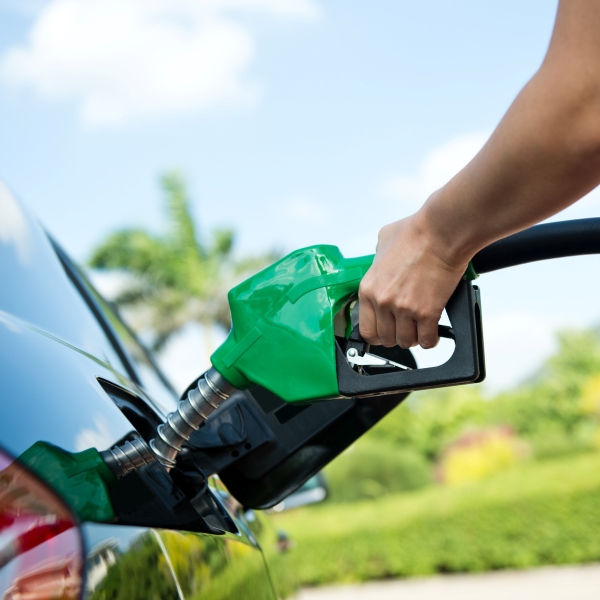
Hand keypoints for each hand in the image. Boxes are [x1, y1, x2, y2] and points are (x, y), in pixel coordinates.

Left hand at [358, 212, 468, 348]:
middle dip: (398, 335)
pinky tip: (434, 331)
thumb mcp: (383, 242)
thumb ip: (377, 260)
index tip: (387, 330)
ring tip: (421, 328)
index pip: (366, 329)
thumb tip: (380, 264)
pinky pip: (427, 340)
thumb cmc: (415, 232)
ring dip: (415, 338)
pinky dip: (432, 338)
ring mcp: (404, 309)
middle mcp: (383, 301)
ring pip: (407, 342)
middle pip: (387, 338)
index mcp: (368, 288)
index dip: (379, 333)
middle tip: (407, 328)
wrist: (441, 231)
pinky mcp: (427, 312)